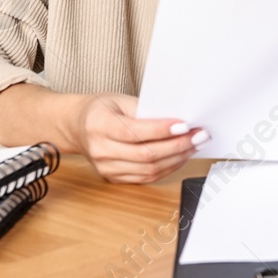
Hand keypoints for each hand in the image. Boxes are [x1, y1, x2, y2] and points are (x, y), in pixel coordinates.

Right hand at [65, 93, 205, 184]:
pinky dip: (167, 167)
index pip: (135, 132)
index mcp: (99, 126)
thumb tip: (177, 117)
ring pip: (149, 169)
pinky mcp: (113, 178)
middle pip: (145, 154)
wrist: (77, 126)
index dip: (162, 131)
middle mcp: (100, 150)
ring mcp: (106, 168)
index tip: (186, 125)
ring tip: (196, 145)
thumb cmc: (101, 109)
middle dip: (178, 145)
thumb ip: (145, 109)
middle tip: (200, 135)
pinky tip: (181, 156)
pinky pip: (145, 177)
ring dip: (177, 158)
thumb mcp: (120, 99)